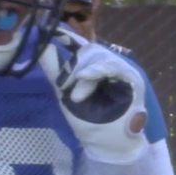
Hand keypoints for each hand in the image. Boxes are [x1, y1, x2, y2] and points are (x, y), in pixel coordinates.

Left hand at [40, 27, 147, 163]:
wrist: (108, 145)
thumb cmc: (89, 122)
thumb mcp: (64, 92)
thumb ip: (55, 69)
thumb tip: (43, 45)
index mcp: (92, 67)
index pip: (79, 45)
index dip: (65, 36)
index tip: (48, 29)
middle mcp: (107, 65)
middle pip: (88, 50)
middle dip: (73, 64)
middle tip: (65, 87)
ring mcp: (121, 70)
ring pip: (99, 57)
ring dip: (83, 73)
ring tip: (76, 96)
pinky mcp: (132, 78)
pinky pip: (114, 66)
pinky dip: (98, 69)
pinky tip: (86, 75)